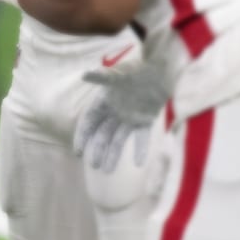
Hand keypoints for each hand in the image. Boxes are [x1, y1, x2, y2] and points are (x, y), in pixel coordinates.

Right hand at [73, 57, 166, 172]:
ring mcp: (129, 117)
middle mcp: (113, 111)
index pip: (88, 122)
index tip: (78, 152)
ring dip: (112, 154)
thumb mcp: (120, 74)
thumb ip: (103, 77)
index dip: (82, 136)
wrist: (161, 69)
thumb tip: (85, 74)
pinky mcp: (144, 121)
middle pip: (101, 134)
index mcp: (103, 101)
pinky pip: (140, 138)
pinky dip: (140, 150)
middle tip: (94, 166)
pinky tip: (138, 163)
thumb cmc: (137, 69)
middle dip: (97, 150)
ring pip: (117, 139)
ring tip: (107, 171)